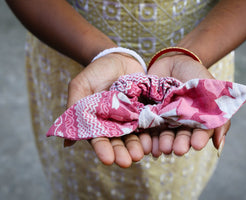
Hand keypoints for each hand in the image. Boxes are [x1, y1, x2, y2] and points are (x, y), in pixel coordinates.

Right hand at [64, 53, 147, 167]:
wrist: (120, 58)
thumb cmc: (97, 71)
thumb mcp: (81, 86)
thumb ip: (75, 109)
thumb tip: (66, 142)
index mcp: (98, 122)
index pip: (99, 139)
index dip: (103, 150)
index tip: (108, 160)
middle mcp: (115, 124)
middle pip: (119, 142)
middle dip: (122, 152)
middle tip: (127, 162)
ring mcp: (131, 119)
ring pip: (135, 136)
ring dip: (137, 146)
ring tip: (141, 154)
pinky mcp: (146, 112)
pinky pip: (149, 124)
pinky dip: (151, 133)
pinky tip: (153, 141)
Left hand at [148, 54, 229, 155]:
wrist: (174, 60)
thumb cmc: (196, 77)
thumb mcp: (212, 92)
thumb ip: (218, 117)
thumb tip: (219, 144)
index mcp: (195, 123)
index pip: (198, 134)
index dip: (198, 139)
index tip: (197, 144)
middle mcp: (178, 125)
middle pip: (178, 138)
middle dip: (179, 143)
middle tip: (178, 149)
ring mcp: (162, 120)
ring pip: (162, 136)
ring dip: (162, 143)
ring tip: (162, 148)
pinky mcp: (146, 115)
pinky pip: (145, 127)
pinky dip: (146, 137)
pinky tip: (147, 145)